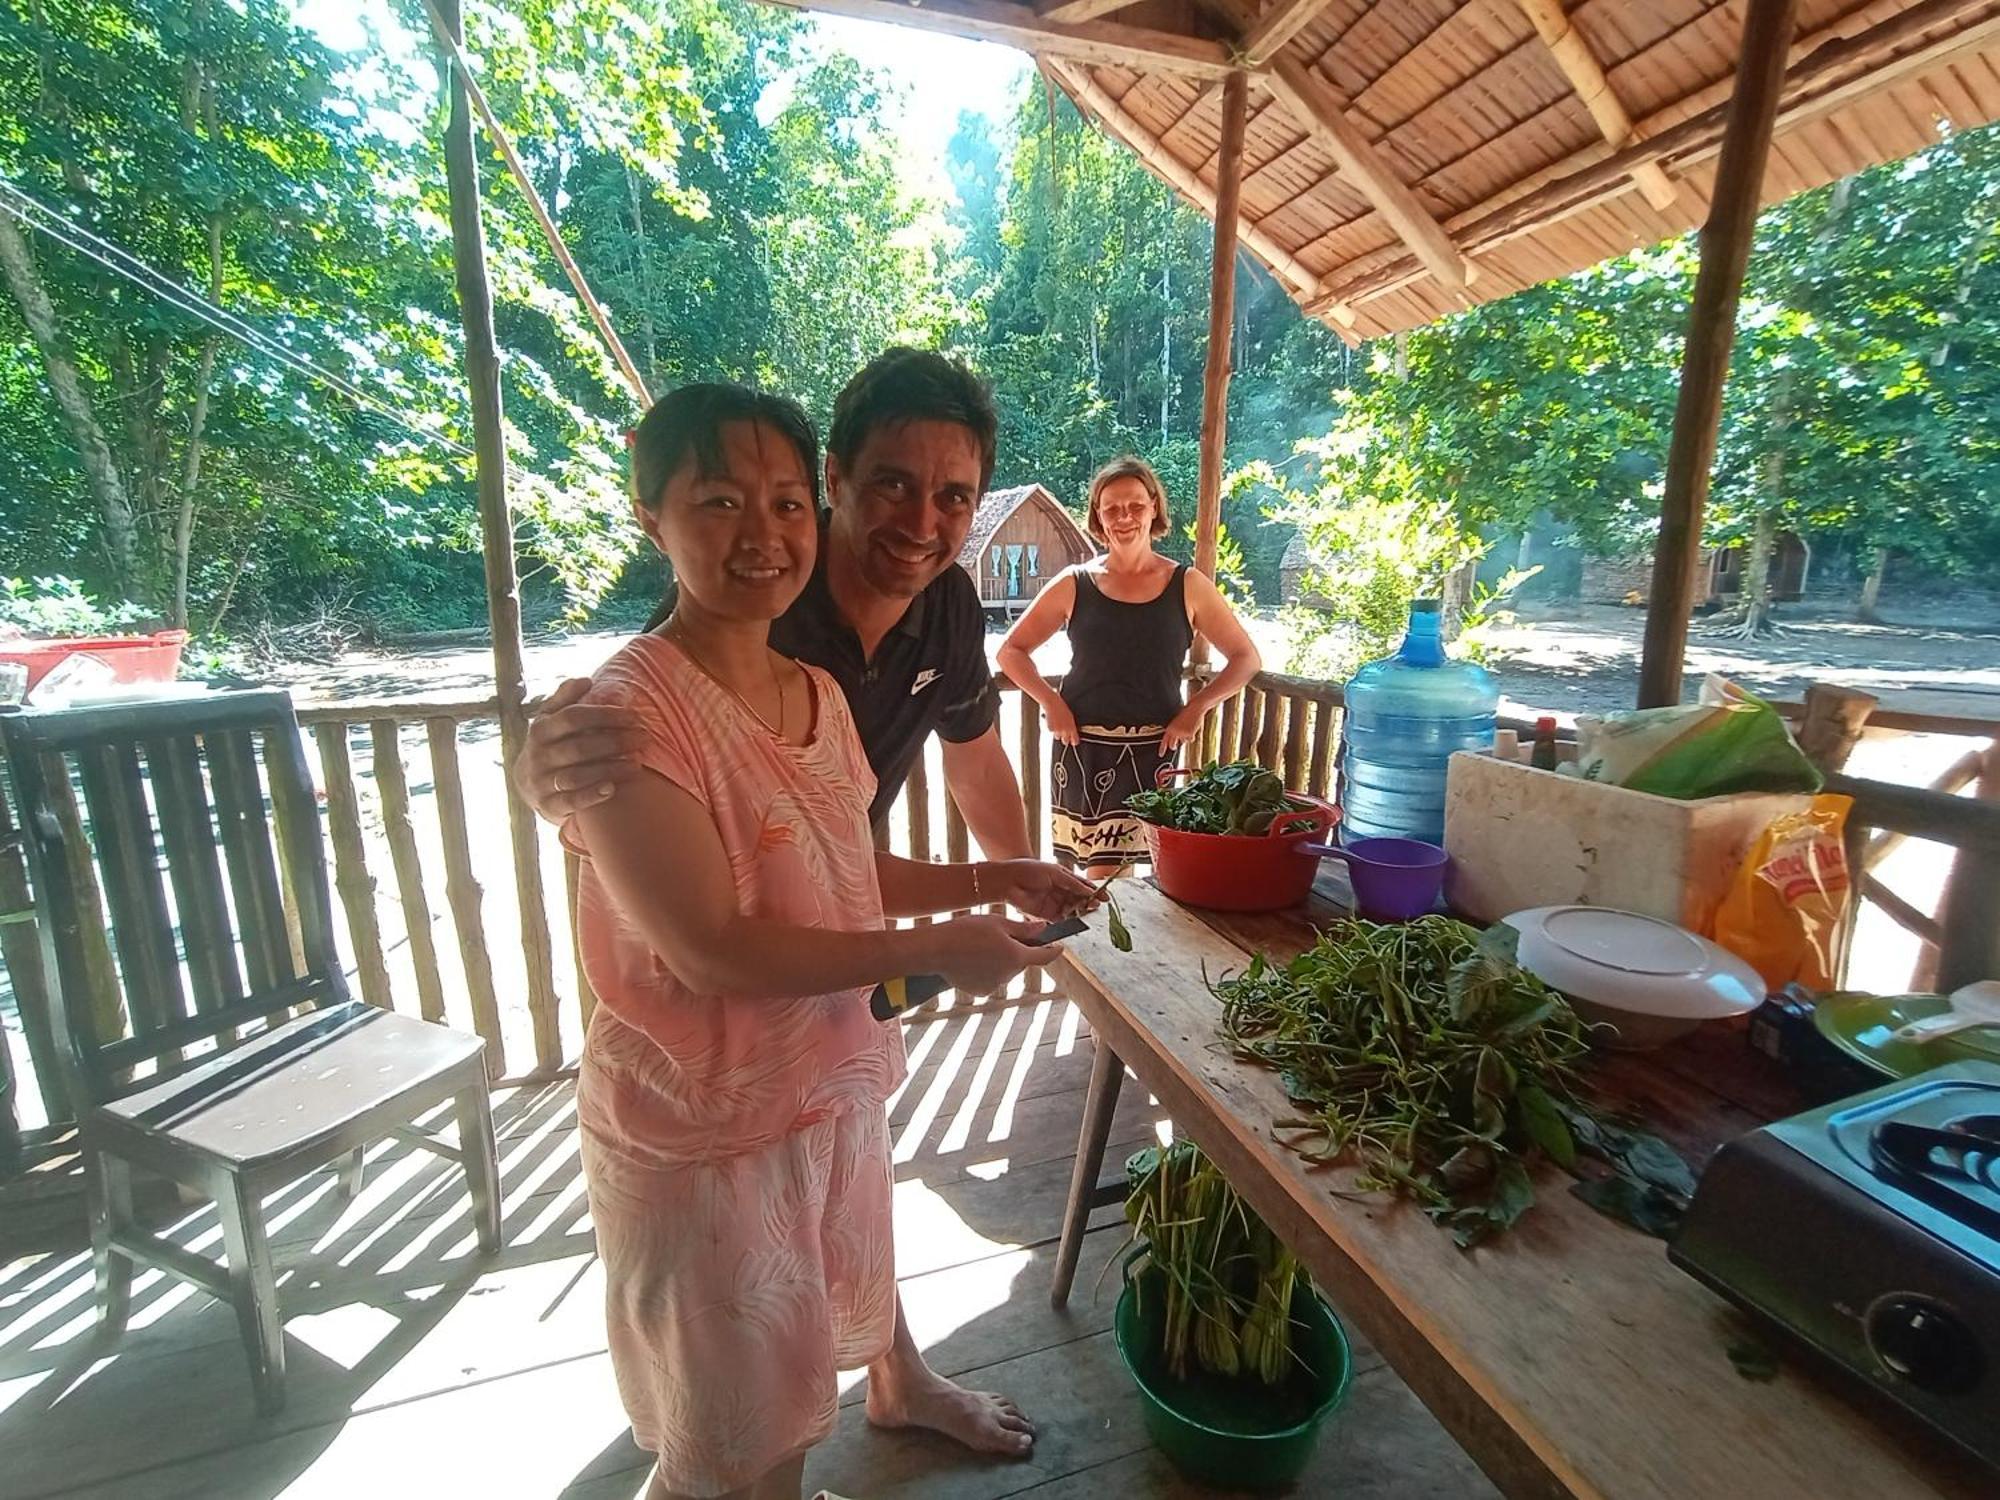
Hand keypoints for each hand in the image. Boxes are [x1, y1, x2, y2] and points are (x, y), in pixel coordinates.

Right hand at [515, 677, 648, 821]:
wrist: (526, 783)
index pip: (572, 718)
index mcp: (540, 729)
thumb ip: (566, 698)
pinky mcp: (548, 806)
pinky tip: (613, 788)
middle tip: (643, 738)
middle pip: (579, 747)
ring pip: (577, 776)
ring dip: (609, 769)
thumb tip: (585, 680)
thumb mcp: (550, 718)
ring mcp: (541, 783)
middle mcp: (538, 756)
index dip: (605, 715)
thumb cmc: (549, 744)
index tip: (633, 716)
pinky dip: (592, 795)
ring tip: (636, 763)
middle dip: (615, 742)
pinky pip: (571, 802)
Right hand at [930, 914, 1063, 994]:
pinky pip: (991, 979)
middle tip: (999, 936)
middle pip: (1022, 961)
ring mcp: (995, 985)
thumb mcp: (998, 923)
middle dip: (1017, 950)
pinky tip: (972, 960)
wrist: (936, 950)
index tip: (1059, 947)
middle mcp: (1009, 974)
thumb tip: (1044, 929)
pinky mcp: (981, 991)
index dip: (1054, 950)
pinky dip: (986, 971)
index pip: (1045, 956)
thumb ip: (1023, 928)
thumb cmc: (966, 931)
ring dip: (1000, 960)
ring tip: (979, 947)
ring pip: (1005, 970)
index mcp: (1017, 956)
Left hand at [984, 859, 1101, 920]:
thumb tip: (1090, 891)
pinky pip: (1062, 920)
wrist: (1009, 881)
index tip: (1105, 896)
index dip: (1094, 891)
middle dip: (1089, 901)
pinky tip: (1076, 917)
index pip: (1082, 885)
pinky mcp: (1046, 915)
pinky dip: (1070, 920)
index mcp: (1062, 877)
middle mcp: (1060, 891)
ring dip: (1081, 910)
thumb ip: (1073, 883)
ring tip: (1087, 909)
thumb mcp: (1055, 872)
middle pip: (1079, 899)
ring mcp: (1054, 903)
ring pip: (1073, 909)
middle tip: (1096, 904)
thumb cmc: (1030, 870)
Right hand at [1043, 700, 1079, 746]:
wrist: (1053, 704)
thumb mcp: (1070, 717)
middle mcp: (1065, 731)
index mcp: (1072, 728)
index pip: (1075, 740)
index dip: (1074, 742)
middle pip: (1065, 741)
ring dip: (1057, 733)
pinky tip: (1052, 722)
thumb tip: (1072, 733)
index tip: (1073, 742)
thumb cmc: (1062, 708)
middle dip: (1064, 738)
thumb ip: (1072, 727)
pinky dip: (1052, 728)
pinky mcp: (1051, 729)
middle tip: (1062, 732)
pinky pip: (1051, 732)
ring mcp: (1058, 731)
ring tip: (1057, 724)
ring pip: (1057, 737)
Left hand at [1160, 703, 1207, 753]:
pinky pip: (1190, 740)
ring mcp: (1182, 734)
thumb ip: (1174, 730)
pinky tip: (1192, 728)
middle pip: (1172, 745)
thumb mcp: (1177, 721)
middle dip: (1174, 746)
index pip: (1164, 740)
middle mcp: (1175, 732)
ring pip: (1183, 742)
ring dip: (1185, 738)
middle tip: (1175, 747)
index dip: (1162, 748)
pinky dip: (1192, 736)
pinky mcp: (1189, 734)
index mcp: (1170, 728)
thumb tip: (1175, 739)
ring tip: (1187, 728)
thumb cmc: (1187, 713)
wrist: (1194, 708)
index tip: (1161, 754)